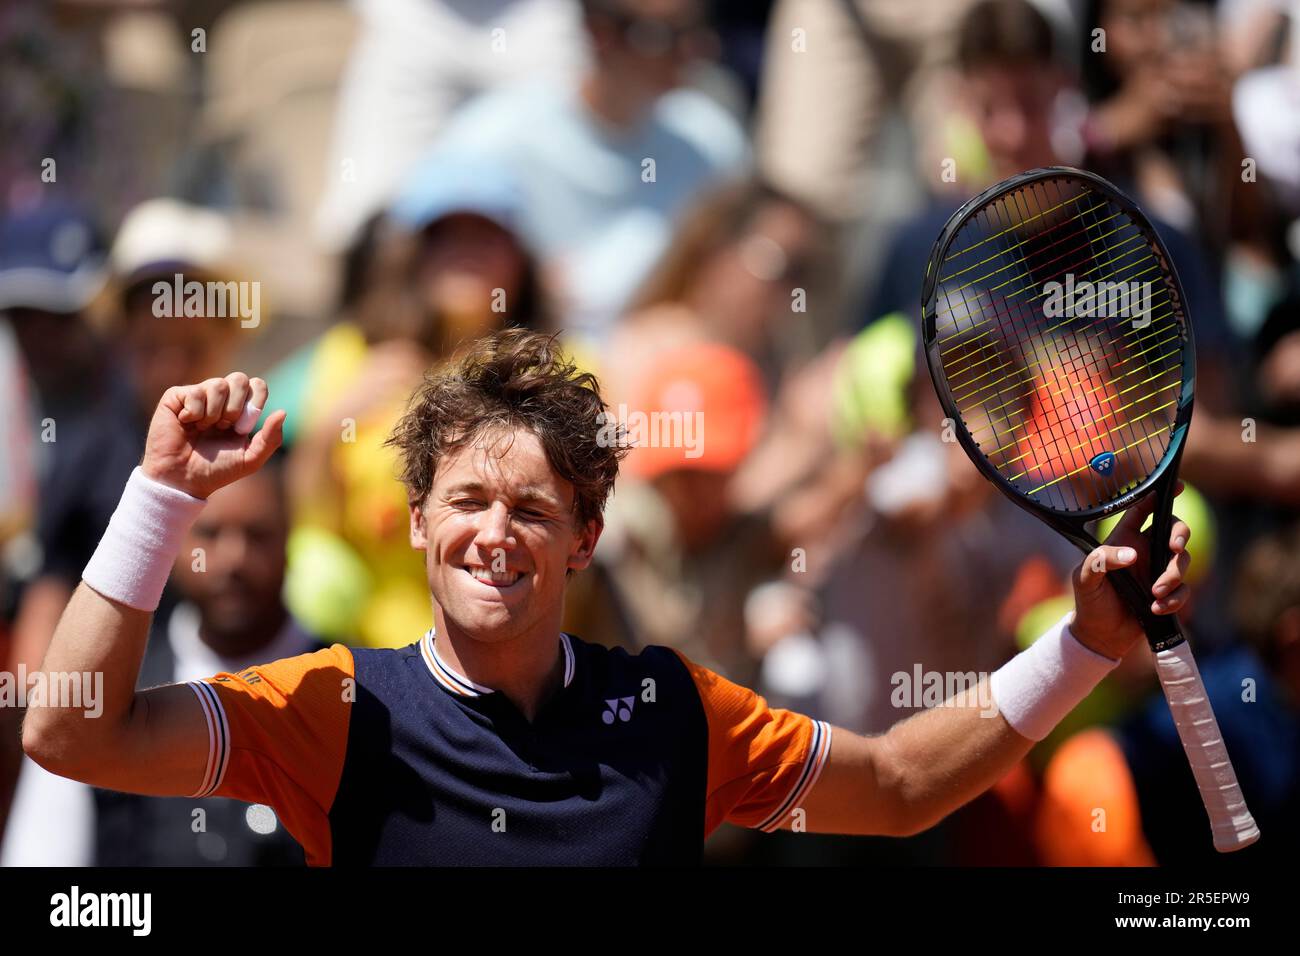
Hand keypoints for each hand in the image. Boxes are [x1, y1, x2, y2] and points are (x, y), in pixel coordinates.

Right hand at [142, 373, 285, 498]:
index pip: (257, 385)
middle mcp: (221, 399)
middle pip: (240, 378)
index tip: (245, 425)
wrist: (183, 480)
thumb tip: (282, 412)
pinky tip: (187, 424)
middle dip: (236, 407)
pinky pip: (195, 392)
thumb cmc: (216, 470)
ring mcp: (199, 395)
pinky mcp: (176, 397)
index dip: (256, 400)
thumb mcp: (250, 459)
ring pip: (218, 384)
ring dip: (214, 413)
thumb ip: (270, 438)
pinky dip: (194, 413)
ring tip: (204, 429)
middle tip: (225, 427)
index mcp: (241, 409)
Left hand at [1069, 484, 1191, 659]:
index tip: (1178, 485)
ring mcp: (1158, 571)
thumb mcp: (1084, 578)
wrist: (1100, 635)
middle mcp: (1144, 551)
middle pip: (1174, 530)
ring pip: (1182, 561)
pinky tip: (1156, 610)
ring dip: (1173, 576)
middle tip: (1174, 548)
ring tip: (1155, 595)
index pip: (1144, 509)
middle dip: (1180, 534)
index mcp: (1123, 539)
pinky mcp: (1169, 593)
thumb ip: (1101, 561)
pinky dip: (1174, 600)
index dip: (1160, 494)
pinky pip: (1183, 590)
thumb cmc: (1089, 601)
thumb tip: (1132, 555)